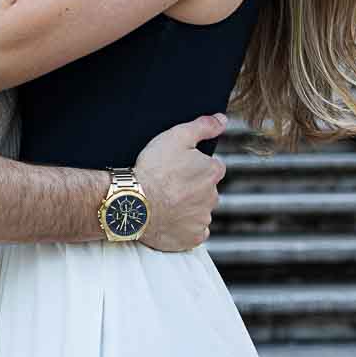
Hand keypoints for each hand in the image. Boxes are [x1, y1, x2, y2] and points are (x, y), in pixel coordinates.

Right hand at [135, 115, 227, 252]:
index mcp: (212, 171)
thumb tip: (222, 119)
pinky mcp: (191, 238)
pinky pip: (194, 232)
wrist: (133, 203)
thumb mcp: (176, 136)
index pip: (213, 166)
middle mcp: (213, 196)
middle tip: (169, 183)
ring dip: (188, 207)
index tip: (178, 167)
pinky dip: (184, 227)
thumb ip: (203, 126)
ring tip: (164, 201)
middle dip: (193, 187)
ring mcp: (202, 219)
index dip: (194, 165)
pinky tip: (169, 219)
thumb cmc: (153, 168)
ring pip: (199, 210)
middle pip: (207, 189)